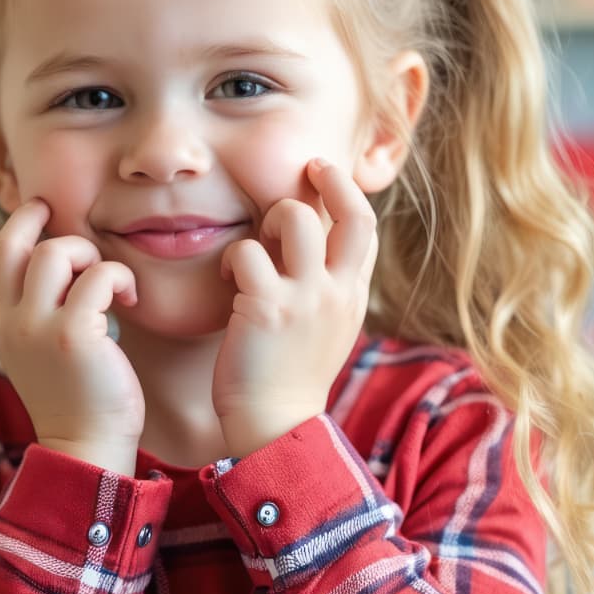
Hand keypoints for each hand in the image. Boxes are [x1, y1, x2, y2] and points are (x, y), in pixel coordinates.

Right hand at [0, 200, 143, 474]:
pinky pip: (99, 277)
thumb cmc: (80, 402)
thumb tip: (66, 271)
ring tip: (114, 284)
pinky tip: (130, 301)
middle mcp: (13, 322)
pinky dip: (120, 279)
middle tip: (90, 246)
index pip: (0, 252)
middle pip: (19, 243)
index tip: (45, 209)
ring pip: (58, 252)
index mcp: (4, 324)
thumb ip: (43, 313)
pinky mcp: (74, 335)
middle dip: (57, 232)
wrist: (86, 450)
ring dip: (93, 256)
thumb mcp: (45, 353)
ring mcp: (39, 328)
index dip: (22, 222)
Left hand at [213, 159, 375, 458]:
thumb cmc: (290, 376)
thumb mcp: (326, 329)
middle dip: (329, 179)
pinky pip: (248, 252)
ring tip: (255, 245)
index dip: (349, 193)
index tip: (326, 173)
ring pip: (296, 219)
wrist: (275, 425)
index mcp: (353, 296)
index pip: (366, 229)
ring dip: (272, 216)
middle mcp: (337, 292)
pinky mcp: (265, 307)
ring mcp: (305, 298)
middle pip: (351, 212)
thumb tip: (316, 249)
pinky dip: (232, 256)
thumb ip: (328, 289)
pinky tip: (228, 276)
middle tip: (306, 168)